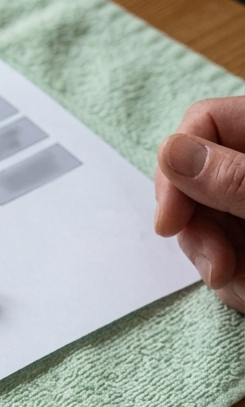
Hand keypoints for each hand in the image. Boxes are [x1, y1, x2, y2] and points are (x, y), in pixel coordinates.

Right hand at [155, 96, 244, 312]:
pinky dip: (234, 282)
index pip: (204, 124)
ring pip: (206, 225)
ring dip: (217, 264)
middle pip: (195, 181)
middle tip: (219, 270)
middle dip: (199, 232)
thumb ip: (236, 177)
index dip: (177, 170)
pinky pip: (225, 255)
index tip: (170, 224)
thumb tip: (172, 150)